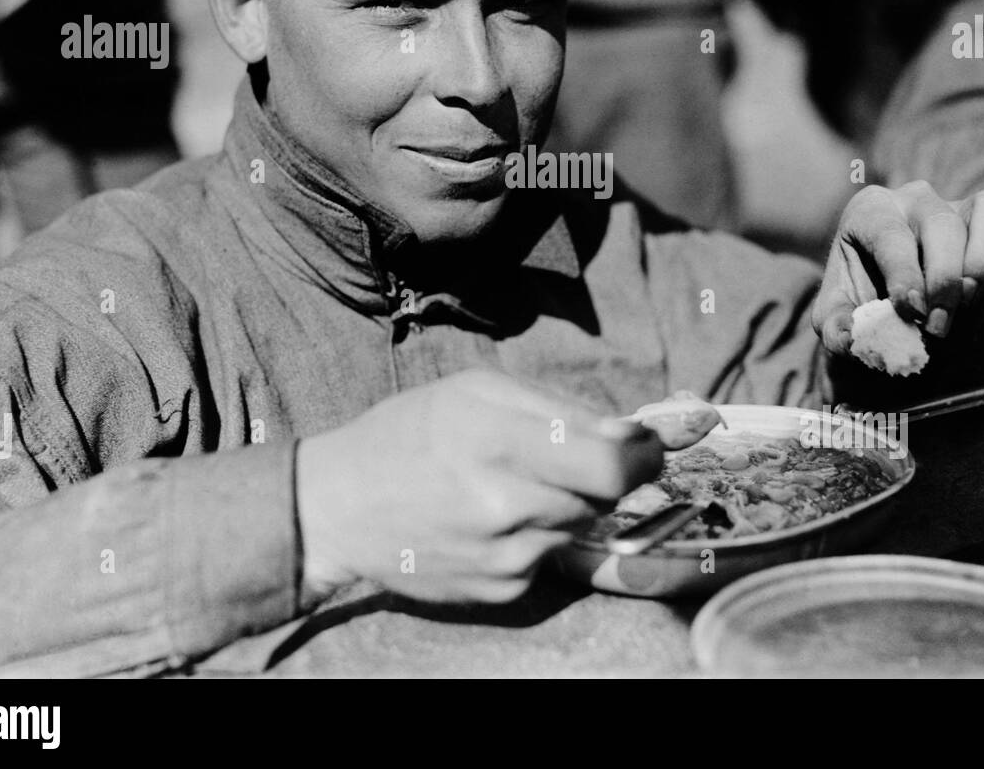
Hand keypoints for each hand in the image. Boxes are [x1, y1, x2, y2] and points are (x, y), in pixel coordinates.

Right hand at [295, 367, 662, 604]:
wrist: (337, 507)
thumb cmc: (410, 432)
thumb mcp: (477, 390)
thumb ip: (560, 408)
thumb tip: (632, 431)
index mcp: (499, 442)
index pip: (612, 466)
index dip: (645, 455)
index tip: (646, 443)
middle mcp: (505, 508)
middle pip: (604, 497)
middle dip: (599, 473)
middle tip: (559, 455)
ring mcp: (503, 559)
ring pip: (579, 525)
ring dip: (564, 503)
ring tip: (508, 483)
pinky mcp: (499, 593)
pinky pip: (548, 556)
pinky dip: (535, 534)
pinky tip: (489, 518)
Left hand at [813, 182, 983, 355]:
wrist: (898, 316)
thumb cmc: (863, 309)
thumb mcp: (837, 322)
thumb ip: (838, 330)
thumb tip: (853, 337)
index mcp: (870, 212)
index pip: (890, 234)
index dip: (903, 275)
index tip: (911, 312)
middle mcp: (917, 199)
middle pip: (942, 224)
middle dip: (945, 280)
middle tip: (938, 326)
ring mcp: (962, 206)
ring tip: (970, 303)